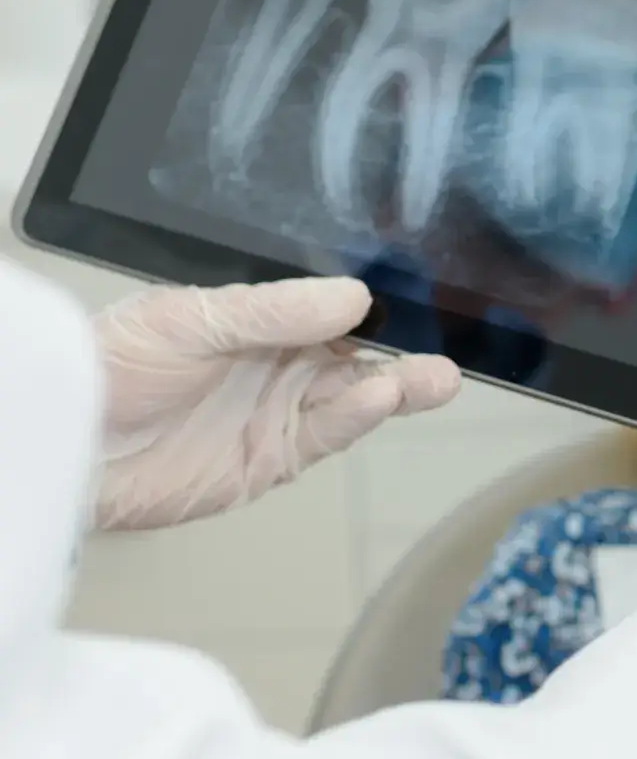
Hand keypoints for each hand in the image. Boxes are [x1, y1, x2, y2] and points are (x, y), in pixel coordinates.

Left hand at [94, 279, 459, 530]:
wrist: (66, 449)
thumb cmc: (106, 368)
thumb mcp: (190, 320)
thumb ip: (274, 312)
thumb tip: (351, 297)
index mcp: (256, 320)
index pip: (330, 308)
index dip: (376, 307)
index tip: (421, 297)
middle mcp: (274, 365)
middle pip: (356, 356)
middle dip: (403, 353)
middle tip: (448, 351)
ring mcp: (276, 414)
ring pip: (354, 398)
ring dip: (397, 387)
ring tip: (437, 379)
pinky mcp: (270, 460)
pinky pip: (325, 436)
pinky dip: (357, 418)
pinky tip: (382, 397)